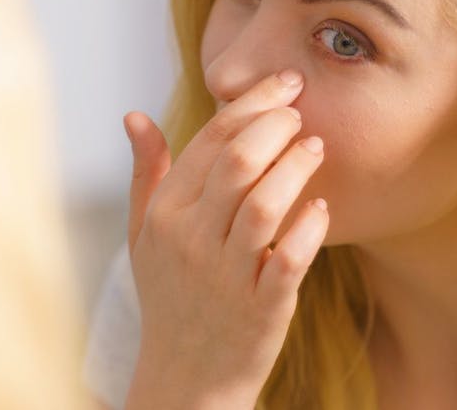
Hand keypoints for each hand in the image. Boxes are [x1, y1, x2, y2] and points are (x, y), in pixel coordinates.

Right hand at [123, 70, 327, 409]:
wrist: (184, 374)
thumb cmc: (169, 293)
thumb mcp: (144, 233)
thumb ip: (145, 172)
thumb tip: (134, 115)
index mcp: (165, 213)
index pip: (211, 141)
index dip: (252, 103)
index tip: (285, 82)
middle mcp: (191, 240)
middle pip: (239, 162)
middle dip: (277, 125)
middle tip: (301, 111)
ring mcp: (225, 276)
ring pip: (266, 205)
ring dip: (297, 168)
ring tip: (316, 147)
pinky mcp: (261, 309)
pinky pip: (289, 260)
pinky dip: (309, 229)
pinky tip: (322, 209)